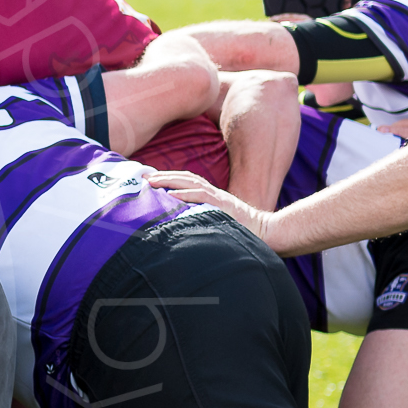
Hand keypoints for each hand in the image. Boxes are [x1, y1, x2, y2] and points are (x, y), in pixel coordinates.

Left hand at [147, 170, 279, 244]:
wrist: (264, 232)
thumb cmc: (241, 230)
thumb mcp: (217, 220)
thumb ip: (201, 216)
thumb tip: (180, 222)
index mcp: (210, 195)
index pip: (186, 181)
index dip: (168, 178)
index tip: (149, 179)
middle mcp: (212, 193)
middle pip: (184, 178)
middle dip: (162, 176)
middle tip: (142, 177)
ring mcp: (217, 197)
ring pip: (190, 183)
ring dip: (169, 180)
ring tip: (151, 182)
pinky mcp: (222, 206)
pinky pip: (201, 196)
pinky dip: (185, 194)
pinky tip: (170, 194)